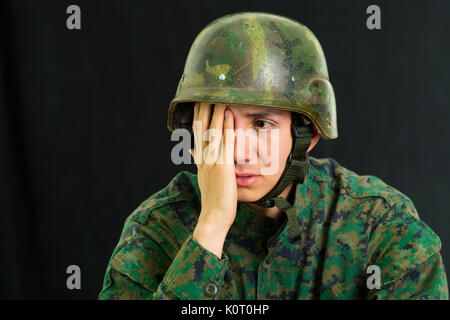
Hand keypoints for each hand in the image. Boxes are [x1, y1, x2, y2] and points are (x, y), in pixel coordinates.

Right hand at [190, 102, 235, 257]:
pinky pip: (225, 143)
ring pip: (213, 131)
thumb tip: (191, 150)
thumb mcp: (204, 177)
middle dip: (204, 108)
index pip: (197, 132)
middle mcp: (204, 157)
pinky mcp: (223, 167)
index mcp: (200, 159)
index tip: (199, 100)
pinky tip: (229, 114)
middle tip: (207, 90)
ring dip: (216, 111)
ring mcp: (212, 161)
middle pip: (202, 127)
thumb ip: (199, 161)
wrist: (213, 217)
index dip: (198, 114)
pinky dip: (227, 127)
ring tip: (219, 94)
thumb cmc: (213, 198)